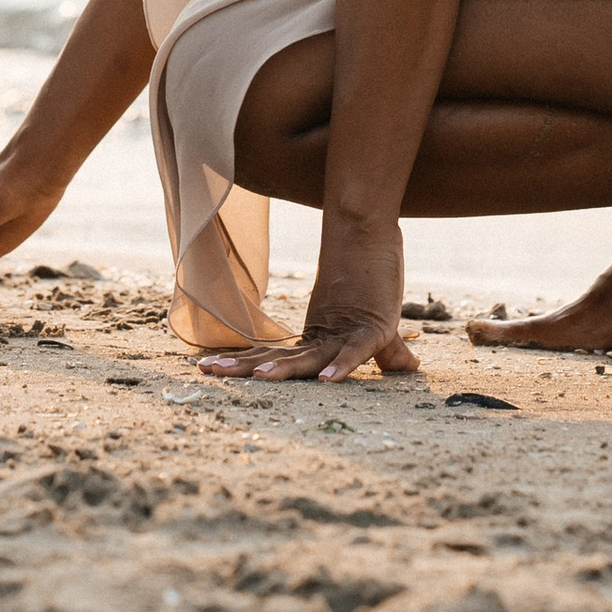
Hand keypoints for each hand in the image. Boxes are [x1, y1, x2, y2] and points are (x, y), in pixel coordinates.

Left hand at [200, 222, 420, 381]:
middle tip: (204, 371)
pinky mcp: (371, 326)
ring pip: (310, 356)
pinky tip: (327, 381)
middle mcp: (324, 336)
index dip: (245, 365)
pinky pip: (355, 351)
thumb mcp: (378, 324)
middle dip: (243, 366)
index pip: (276, 357)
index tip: (207, 369)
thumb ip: (387, 350)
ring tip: (260, 378)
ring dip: (284, 367)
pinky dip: (343, 365)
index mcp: (317, 338)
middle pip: (279, 357)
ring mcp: (345, 331)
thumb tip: (408, 366)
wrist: (368, 230)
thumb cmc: (371, 274)